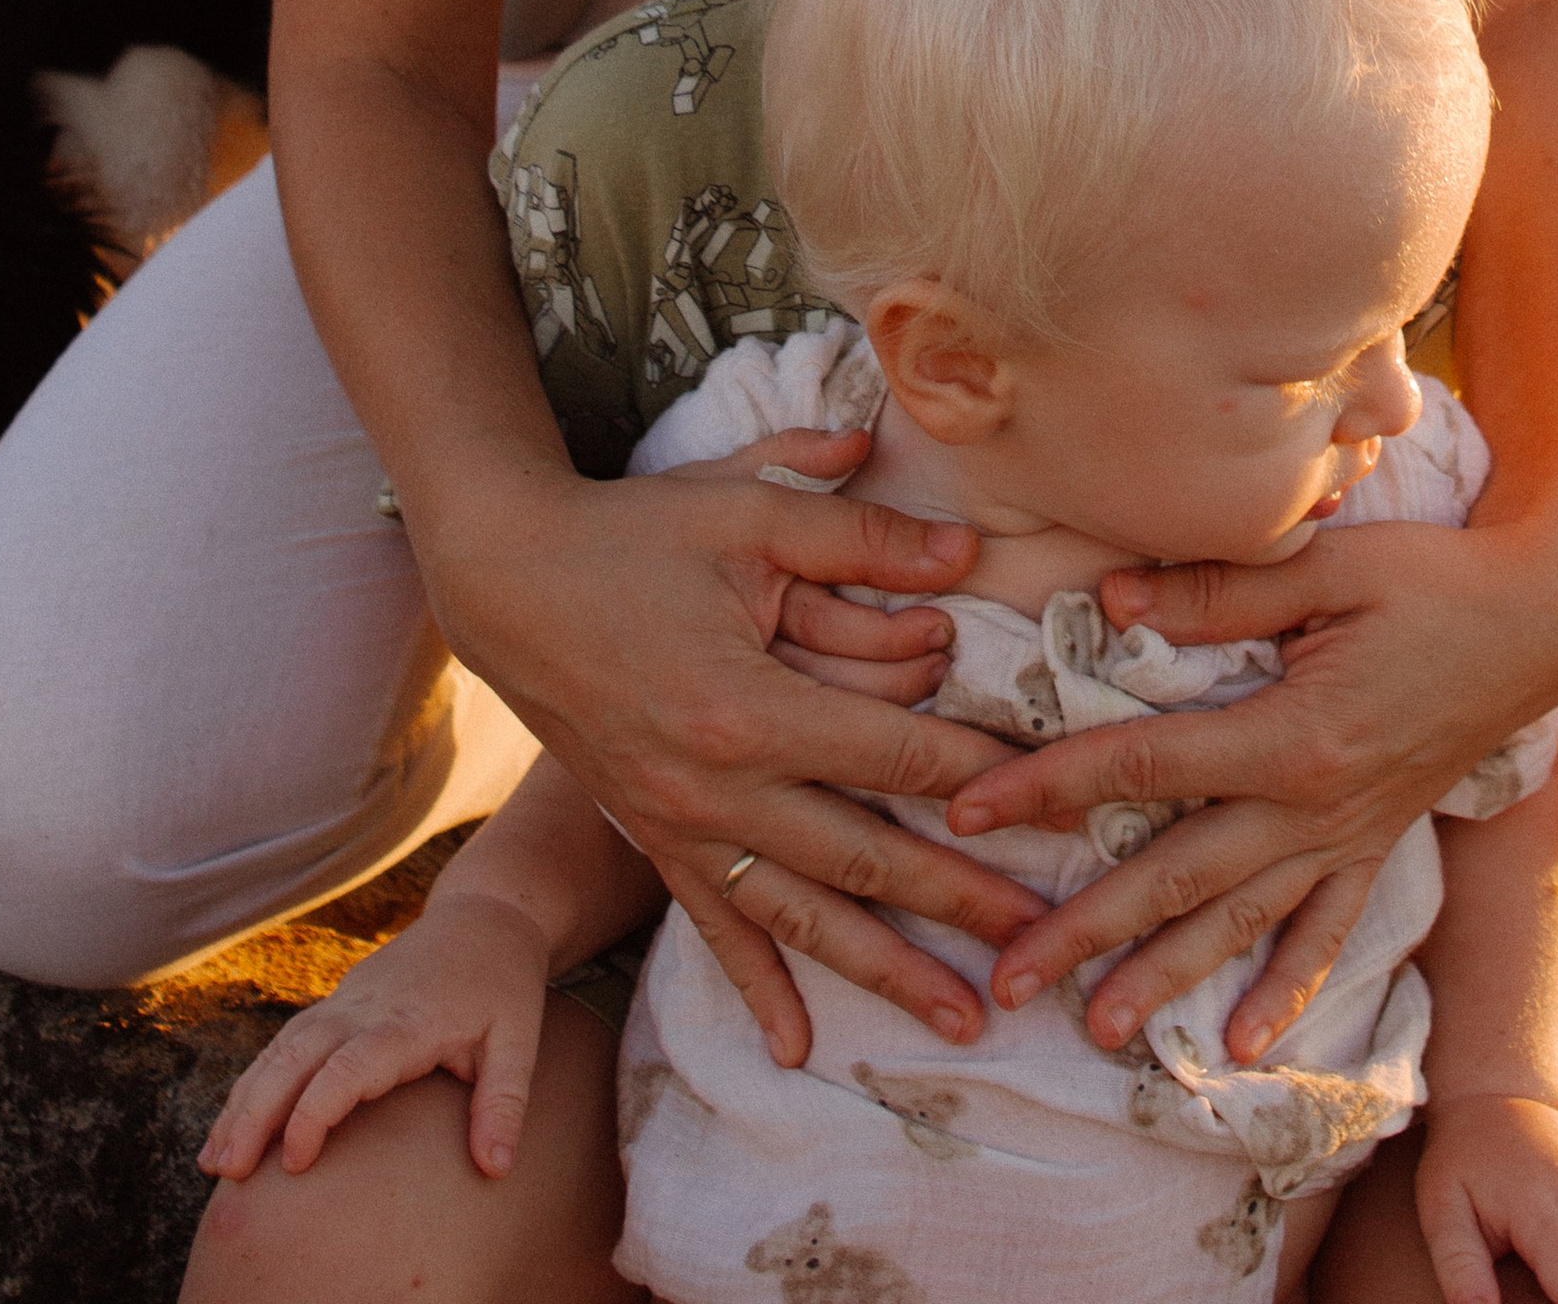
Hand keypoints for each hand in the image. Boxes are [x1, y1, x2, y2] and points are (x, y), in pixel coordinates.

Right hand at [198, 889, 549, 1184]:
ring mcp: (346, 1000)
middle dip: (257, 1111)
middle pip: (298, 1054)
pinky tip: (232, 1124)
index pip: (350, 1065)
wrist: (484, 916)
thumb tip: (496, 1168)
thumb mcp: (519, 1041)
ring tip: (214, 1160)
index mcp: (410, 1019)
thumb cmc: (503, 985)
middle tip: (226, 1170)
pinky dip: (254, 1081)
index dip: (317, 1110)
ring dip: (245, 1100)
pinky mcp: (337, 1003)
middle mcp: (367, 1006)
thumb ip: (505, 1103)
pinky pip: (285, 1042)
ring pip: (282, 1047)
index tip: (294, 1161)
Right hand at [415, 459, 1039, 1069]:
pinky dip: (758, 988)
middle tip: (1038, 942)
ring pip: (801, 918)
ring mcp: (681, 825)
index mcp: (747, 707)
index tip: (1047, 803)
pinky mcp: (653, 837)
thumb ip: (861, 536)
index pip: (892, 757)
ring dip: (884, 972)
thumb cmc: (634, 534)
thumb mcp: (747, 510)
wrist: (509, 580)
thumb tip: (967, 550)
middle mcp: (716, 788)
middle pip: (863, 858)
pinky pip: (716, 925)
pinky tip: (797, 1047)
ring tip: (960, 1020)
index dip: (976, 778)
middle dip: (958, 901)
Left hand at [944, 514, 1557, 1045]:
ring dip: (1165, 978)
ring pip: (1241, 923)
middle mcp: (1317, 807)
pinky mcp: (1378, 843)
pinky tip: (1241, 1041)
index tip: (969, 809)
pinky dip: (1285, 991)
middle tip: (1004, 975)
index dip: (1051, 787)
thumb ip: (1216, 591)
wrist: (1542, 618)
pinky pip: (1326, 932)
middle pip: (1179, 875)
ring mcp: (1350, 836)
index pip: (1145, 769)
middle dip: (1085, 929)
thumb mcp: (1329, 563)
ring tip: (1093, 1030)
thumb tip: (1106, 602)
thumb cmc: (1431, 576)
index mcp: (1294, 735)